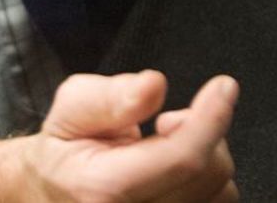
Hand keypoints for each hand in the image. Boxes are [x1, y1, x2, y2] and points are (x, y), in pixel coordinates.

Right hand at [0, 70, 237, 201]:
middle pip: (209, 172)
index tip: (223, 86)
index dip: (211, 117)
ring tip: (165, 148)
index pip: (182, 158)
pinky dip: (209, 179)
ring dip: (207, 157)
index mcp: (103, 189)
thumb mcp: (71, 106)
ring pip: (222, 192)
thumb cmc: (65, 150)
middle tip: (164, 121)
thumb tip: (153, 85)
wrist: (52, 193)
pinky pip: (218, 201)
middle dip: (201, 131)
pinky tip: (177, 170)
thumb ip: (111, 96)